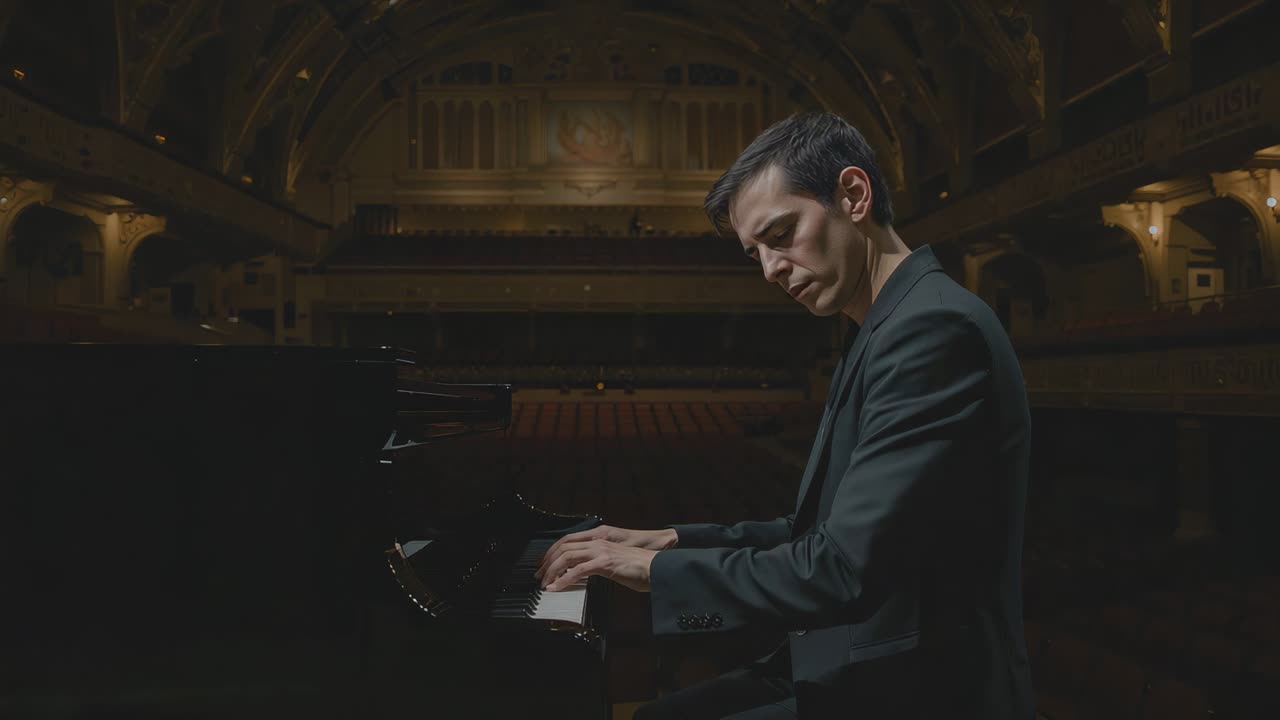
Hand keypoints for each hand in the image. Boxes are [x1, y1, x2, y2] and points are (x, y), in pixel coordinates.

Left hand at [535, 525, 675, 580]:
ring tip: (545, 583)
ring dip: (551, 570)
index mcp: (600, 539)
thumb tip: (585, 574)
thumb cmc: (640, 568)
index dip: (552, 551)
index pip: (568, 541)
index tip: (544, 564)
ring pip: (566, 556)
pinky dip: (563, 579)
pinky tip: (556, 588)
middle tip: (539, 576)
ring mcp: (601, 550)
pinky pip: (577, 571)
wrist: (658, 567)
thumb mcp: (615, 563)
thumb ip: (599, 564)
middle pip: (563, 547)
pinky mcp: (605, 562)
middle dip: (547, 561)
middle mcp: (598, 541)